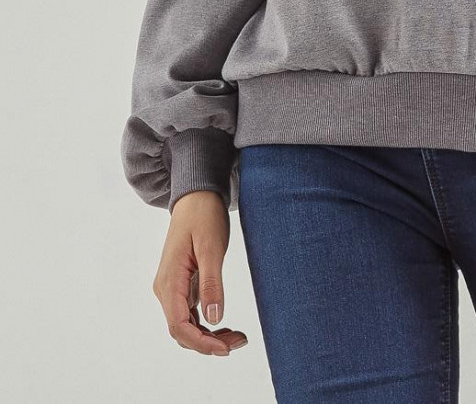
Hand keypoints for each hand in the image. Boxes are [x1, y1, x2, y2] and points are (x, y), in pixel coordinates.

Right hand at [152, 190, 248, 356]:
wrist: (197, 195)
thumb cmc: (204, 216)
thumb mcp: (211, 247)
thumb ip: (211, 283)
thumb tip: (213, 319)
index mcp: (169, 281)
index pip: (179, 326)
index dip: (201, 343)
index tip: (226, 349)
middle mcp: (166, 288)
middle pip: (182, 331)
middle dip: (208, 343)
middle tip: (239, 342)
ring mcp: (173, 287)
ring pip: (187, 325)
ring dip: (209, 336)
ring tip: (237, 337)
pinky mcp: (182, 284)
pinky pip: (191, 314)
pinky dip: (207, 324)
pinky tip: (225, 325)